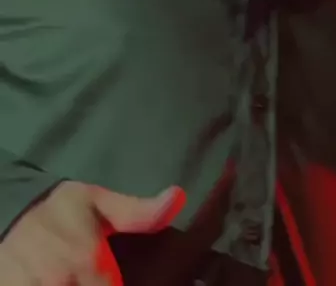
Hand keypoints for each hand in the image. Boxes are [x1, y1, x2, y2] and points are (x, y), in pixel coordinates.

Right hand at [0, 180, 184, 284]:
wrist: (8, 212)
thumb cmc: (61, 210)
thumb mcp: (100, 204)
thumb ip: (139, 212)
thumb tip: (179, 197)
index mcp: (88, 258)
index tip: (122, 278)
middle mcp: (62, 282)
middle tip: (97, 276)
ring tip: (82, 279)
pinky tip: (65, 284)